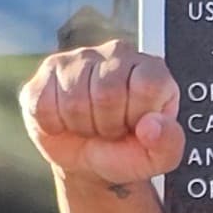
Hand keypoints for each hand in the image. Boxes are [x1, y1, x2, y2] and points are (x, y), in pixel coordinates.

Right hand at [21, 42, 182, 190]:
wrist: (88, 159)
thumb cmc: (125, 150)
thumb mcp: (156, 158)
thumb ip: (168, 144)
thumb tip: (151, 126)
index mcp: (152, 70)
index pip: (146, 86)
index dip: (135, 117)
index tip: (134, 127)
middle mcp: (118, 54)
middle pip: (107, 94)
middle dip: (106, 126)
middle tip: (109, 130)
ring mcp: (80, 57)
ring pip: (74, 100)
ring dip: (81, 126)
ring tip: (90, 125)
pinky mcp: (49, 69)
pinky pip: (44, 104)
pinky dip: (54, 125)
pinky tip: (65, 120)